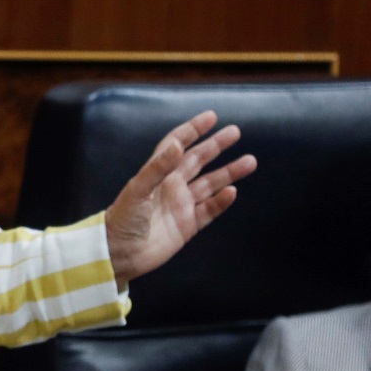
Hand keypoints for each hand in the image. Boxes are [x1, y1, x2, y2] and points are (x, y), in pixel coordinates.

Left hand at [105, 111, 256, 286]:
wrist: (120, 253)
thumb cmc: (123, 219)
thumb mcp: (137, 190)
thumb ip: (157, 168)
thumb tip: (177, 144)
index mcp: (157, 173)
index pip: (177, 145)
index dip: (192, 130)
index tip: (211, 117)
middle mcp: (172, 186)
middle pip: (198, 160)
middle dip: (216, 146)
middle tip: (235, 132)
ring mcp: (181, 205)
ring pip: (210, 184)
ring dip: (229, 173)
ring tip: (250, 161)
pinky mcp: (188, 225)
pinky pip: (210, 210)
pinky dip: (221, 201)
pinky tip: (232, 191)